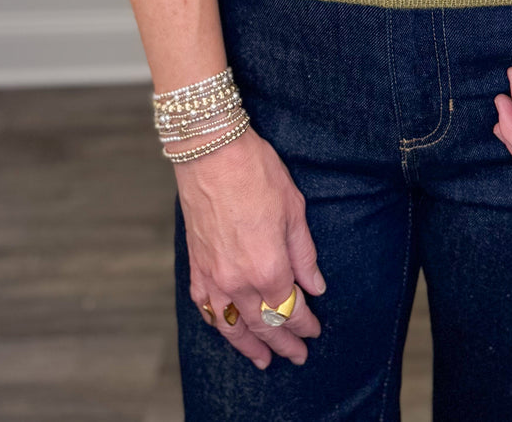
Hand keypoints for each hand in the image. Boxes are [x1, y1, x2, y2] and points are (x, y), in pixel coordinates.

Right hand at [175, 127, 326, 369]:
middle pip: (263, 325)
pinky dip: (218, 323)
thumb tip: (315, 286)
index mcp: (269, 267)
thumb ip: (304, 254)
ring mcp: (213, 276)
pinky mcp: (196, 266)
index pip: (290, 310)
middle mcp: (239, 280)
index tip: (314, 333)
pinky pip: (206, 307)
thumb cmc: (256, 172)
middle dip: (282, 343)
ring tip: (262, 360)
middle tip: (296, 357)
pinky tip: (226, 328)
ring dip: (248, 345)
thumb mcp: (293, 209)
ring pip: (231, 326)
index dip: (304, 324)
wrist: (211, 152)